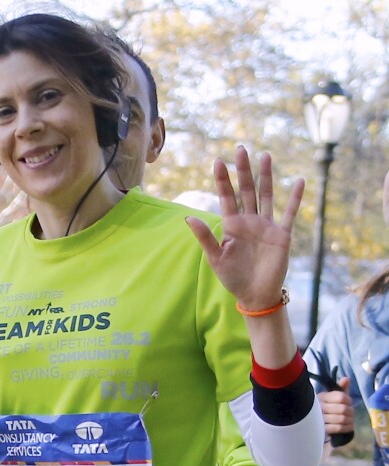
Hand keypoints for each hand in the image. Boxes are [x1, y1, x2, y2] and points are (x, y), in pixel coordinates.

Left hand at [186, 146, 303, 309]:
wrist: (255, 295)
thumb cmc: (232, 277)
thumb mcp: (215, 258)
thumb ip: (205, 237)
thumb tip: (188, 217)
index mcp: (232, 225)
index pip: (226, 197)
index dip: (223, 180)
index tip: (218, 161)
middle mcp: (249, 221)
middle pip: (246, 190)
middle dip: (243, 170)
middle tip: (241, 149)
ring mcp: (266, 226)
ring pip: (266, 196)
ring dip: (267, 176)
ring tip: (265, 156)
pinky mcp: (282, 235)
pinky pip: (289, 213)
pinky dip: (295, 199)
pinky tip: (299, 181)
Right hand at [318, 377, 354, 435]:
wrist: (316, 424)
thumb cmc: (328, 408)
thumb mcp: (333, 397)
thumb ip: (341, 388)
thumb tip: (347, 378)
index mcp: (322, 396)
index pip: (341, 397)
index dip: (349, 400)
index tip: (349, 403)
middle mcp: (319, 407)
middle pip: (343, 409)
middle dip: (351, 412)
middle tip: (351, 413)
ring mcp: (320, 419)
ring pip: (342, 419)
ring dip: (350, 420)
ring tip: (350, 420)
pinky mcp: (322, 429)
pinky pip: (339, 428)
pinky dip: (347, 427)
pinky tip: (349, 426)